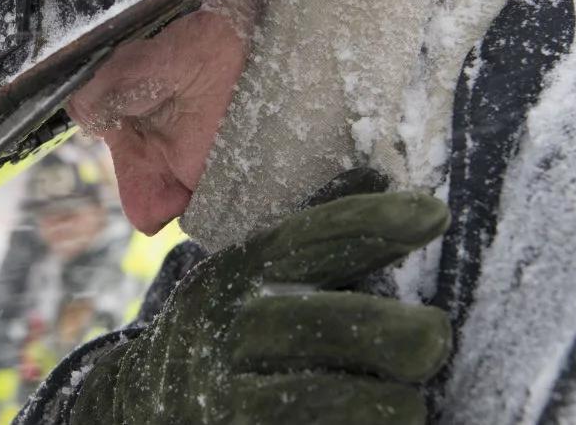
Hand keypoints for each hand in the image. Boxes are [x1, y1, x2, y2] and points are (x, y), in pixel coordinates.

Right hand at [71, 192, 451, 423]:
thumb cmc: (224, 327)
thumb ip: (315, 233)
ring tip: (415, 400)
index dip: (368, 222)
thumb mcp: (250, 272)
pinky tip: (389, 421)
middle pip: (318, 322)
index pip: (304, 238)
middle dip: (390, 330)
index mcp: (237, 270)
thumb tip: (380, 175)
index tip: (432, 213)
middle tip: (436, 335)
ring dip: (381, 400)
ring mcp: (223, 388)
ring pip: (315, 396)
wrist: (139, 401)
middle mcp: (227, 324)